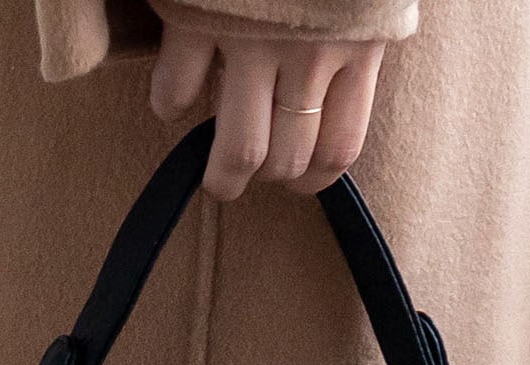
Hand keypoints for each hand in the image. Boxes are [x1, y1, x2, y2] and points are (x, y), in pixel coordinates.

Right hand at [150, 24, 385, 200]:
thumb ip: (357, 32)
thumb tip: (348, 75)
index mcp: (359, 46)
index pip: (339, 148)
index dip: (314, 178)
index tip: (298, 181)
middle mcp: (309, 54)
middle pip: (287, 158)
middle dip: (268, 178)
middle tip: (254, 177)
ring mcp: (253, 39)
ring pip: (239, 148)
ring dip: (223, 176)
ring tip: (217, 181)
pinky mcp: (198, 18)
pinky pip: (178, 88)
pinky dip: (170, 103)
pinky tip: (172, 102)